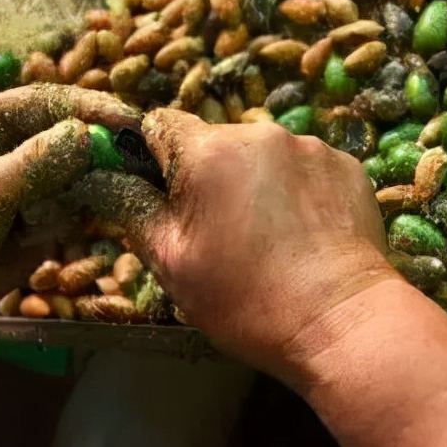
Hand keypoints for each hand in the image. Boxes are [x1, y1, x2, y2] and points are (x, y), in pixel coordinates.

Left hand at [0, 84, 139, 403]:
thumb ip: (29, 166)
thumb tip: (83, 135)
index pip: (45, 103)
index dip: (86, 108)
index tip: (124, 120)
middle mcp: (14, 149)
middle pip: (71, 135)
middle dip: (103, 146)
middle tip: (140, 159)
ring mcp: (31, 188)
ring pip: (81, 174)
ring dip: (99, 182)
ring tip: (122, 191)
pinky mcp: (44, 225)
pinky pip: (78, 210)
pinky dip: (90, 213)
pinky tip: (99, 218)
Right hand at [70, 108, 401, 377]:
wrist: (342, 322)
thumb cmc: (247, 299)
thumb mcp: (173, 263)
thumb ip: (132, 209)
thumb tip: (98, 176)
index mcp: (211, 152)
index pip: (161, 124)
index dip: (153, 156)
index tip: (160, 193)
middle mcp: (262, 133)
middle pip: (216, 142)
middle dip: (210, 176)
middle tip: (219, 232)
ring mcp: (311, 146)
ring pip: (263, 155)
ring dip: (257, 182)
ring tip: (270, 237)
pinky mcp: (348, 166)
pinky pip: (306, 167)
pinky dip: (299, 191)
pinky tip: (305, 234)